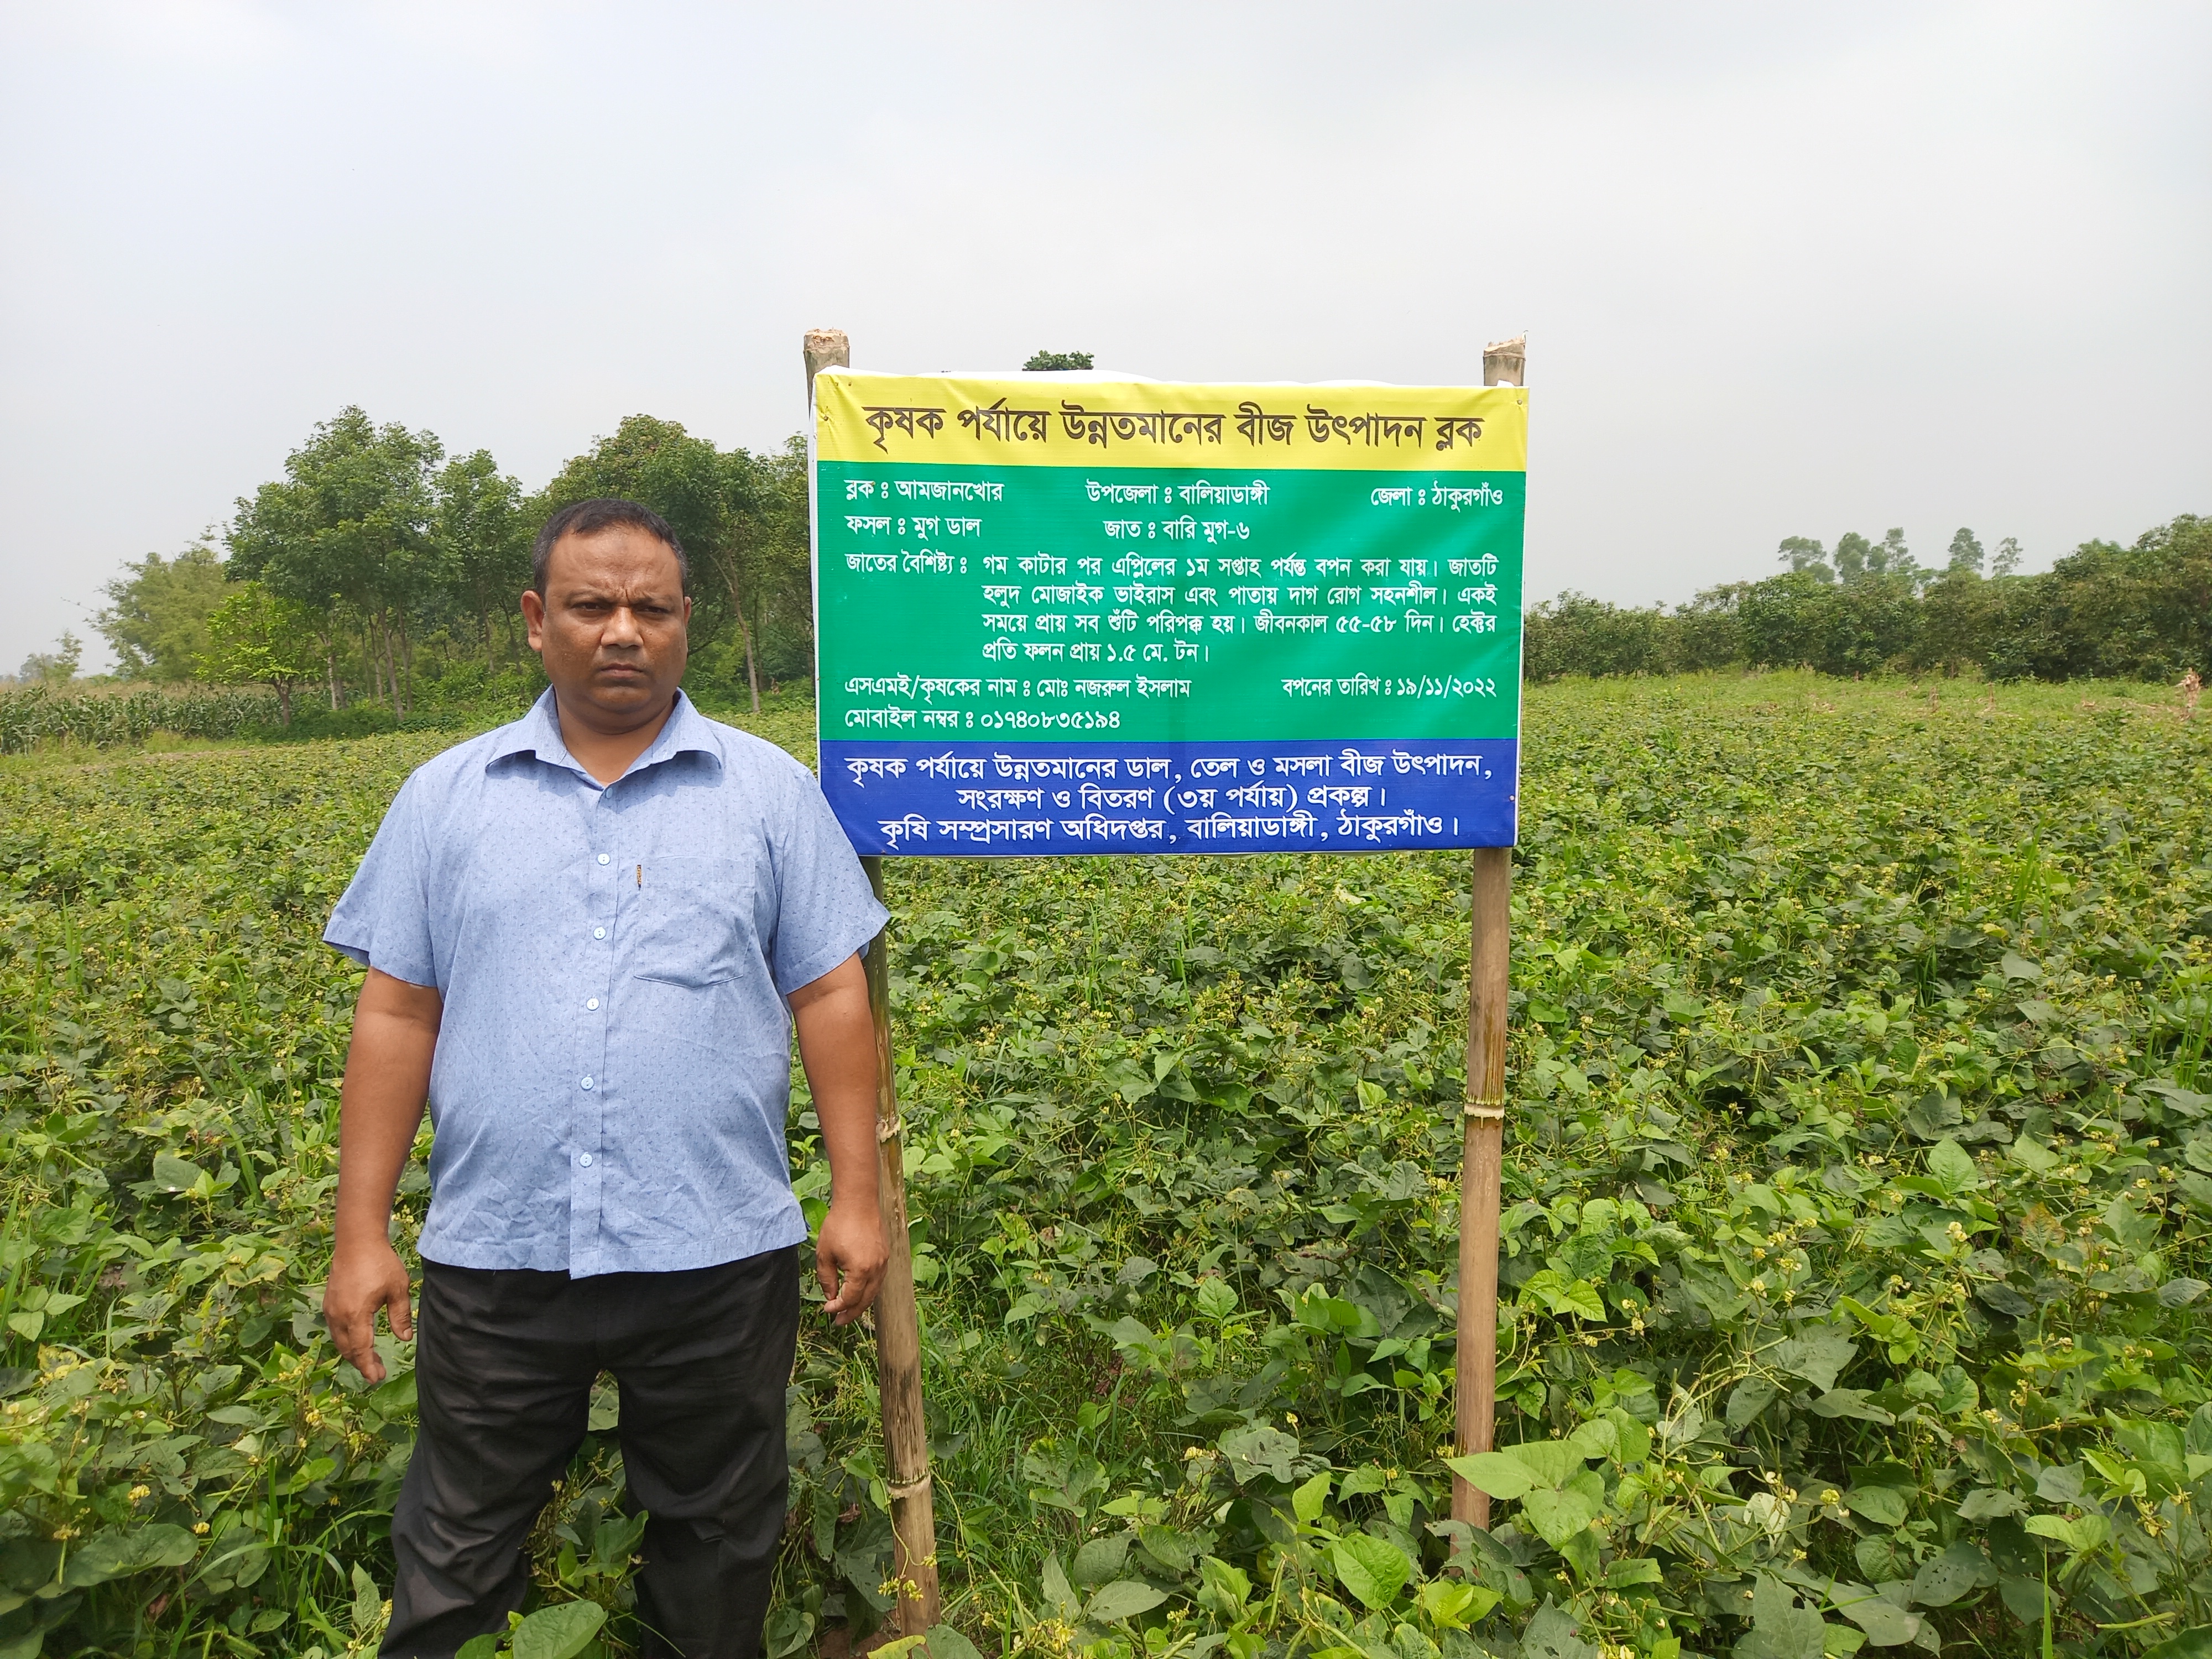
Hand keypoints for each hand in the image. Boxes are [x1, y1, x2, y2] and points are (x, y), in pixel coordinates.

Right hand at [324, 1237, 413, 1383]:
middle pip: (348, 1349)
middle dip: (362, 1362)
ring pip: (340, 1340)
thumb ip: (401, 1315)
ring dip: (354, 1351)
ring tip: (371, 1357)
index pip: (361, 1350)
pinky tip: (359, 1338)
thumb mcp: (398, 1289)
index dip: (368, 1367)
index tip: (377, 1378)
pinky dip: (347, 1339)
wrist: (356, 1241)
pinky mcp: (329, 1302)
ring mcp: (331, 1309)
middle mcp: (338, 1316)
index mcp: (356, 1316)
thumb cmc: (380, 1263)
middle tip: (378, 1370)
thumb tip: (405, 1339)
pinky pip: (336, 1329)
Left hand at [816, 1200, 887, 1324]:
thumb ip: (826, 1279)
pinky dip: (868, 1290)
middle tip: (839, 1321)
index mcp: (861, 1270)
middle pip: (866, 1300)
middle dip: (852, 1313)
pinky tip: (859, 1291)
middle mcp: (876, 1269)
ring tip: (848, 1310)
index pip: (850, 1299)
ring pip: (874, 1292)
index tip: (827, 1309)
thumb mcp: (825, 1254)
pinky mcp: (885, 1255)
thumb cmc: (839, 1225)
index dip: (838, 1307)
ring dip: (861, 1303)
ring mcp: (883, 1262)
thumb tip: (830, 1296)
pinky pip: (878, 1280)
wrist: (858, 1202)